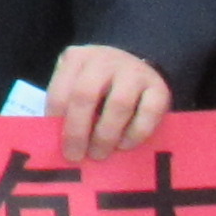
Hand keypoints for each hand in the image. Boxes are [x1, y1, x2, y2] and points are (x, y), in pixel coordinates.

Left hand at [40, 42, 169, 160]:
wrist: (137, 65)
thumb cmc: (98, 85)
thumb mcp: (75, 83)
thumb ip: (66, 105)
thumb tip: (56, 141)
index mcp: (77, 59)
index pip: (60, 91)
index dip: (58, 122)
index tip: (59, 145)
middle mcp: (104, 60)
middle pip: (85, 95)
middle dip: (77, 131)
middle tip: (76, 155)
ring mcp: (134, 72)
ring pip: (119, 104)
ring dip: (106, 135)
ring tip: (99, 154)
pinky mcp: (159, 87)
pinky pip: (149, 113)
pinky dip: (135, 133)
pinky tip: (124, 145)